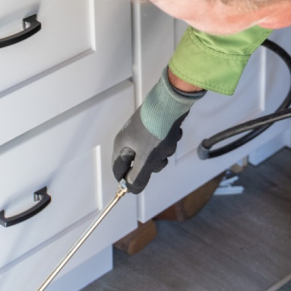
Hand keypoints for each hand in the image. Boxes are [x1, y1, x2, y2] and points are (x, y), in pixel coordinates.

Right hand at [112, 69, 204, 193]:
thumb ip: (138, 177)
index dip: (126, 180)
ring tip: (168, 141)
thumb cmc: (156, 129)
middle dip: (153, 164)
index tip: (138, 185)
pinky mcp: (155, 126)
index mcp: (122, 145)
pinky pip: (161, 141)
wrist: (171, 102)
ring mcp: (142, 131)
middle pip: (138, 163)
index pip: (118, 170)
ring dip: (163, 151)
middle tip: (159, 158)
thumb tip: (131, 189)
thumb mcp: (147, 159)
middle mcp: (129, 138)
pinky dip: (168, 140)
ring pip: (153, 153)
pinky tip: (172, 133)